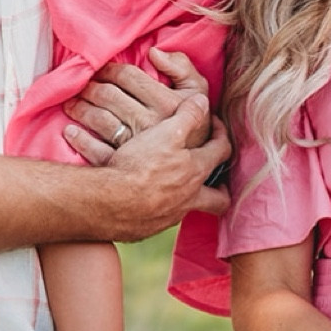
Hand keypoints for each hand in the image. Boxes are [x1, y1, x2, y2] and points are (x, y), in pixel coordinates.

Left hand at [63, 49, 211, 157]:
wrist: (197, 170)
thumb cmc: (196, 124)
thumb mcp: (198, 91)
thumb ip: (182, 67)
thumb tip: (154, 52)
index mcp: (167, 103)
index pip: (130, 77)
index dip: (111, 69)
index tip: (101, 69)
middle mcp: (150, 122)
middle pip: (110, 96)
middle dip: (91, 87)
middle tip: (81, 85)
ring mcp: (136, 146)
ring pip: (100, 120)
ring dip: (80, 109)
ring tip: (71, 104)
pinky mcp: (126, 165)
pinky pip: (96, 151)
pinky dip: (80, 139)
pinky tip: (71, 131)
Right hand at [81, 94, 231, 240]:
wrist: (108, 202)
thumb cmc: (139, 165)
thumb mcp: (165, 133)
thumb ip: (187, 116)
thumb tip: (203, 101)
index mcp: (195, 171)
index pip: (222, 151)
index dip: (221, 135)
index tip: (214, 127)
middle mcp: (189, 198)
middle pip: (219, 199)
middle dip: (221, 189)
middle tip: (217, 181)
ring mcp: (169, 216)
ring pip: (190, 209)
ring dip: (188, 198)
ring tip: (179, 188)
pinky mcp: (148, 228)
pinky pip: (162, 220)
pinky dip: (160, 210)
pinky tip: (147, 200)